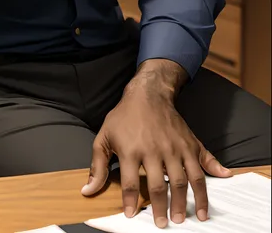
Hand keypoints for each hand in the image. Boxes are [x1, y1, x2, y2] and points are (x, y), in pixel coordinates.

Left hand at [82, 63, 231, 227]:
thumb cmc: (124, 117)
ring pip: (184, 179)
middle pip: (161, 186)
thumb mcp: (104, 137)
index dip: (131, 202)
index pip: (131, 183)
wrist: (147, 94)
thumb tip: (88, 190)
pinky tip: (224, 179)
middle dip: (162, 208)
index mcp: (131, 150)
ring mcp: (174, 146)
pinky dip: (215, 171)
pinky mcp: (188, 142)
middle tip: (163, 223)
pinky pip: (203, 160)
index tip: (132, 216)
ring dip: (188, 201)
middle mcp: (154, 150)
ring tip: (190, 217)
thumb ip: (97, 166)